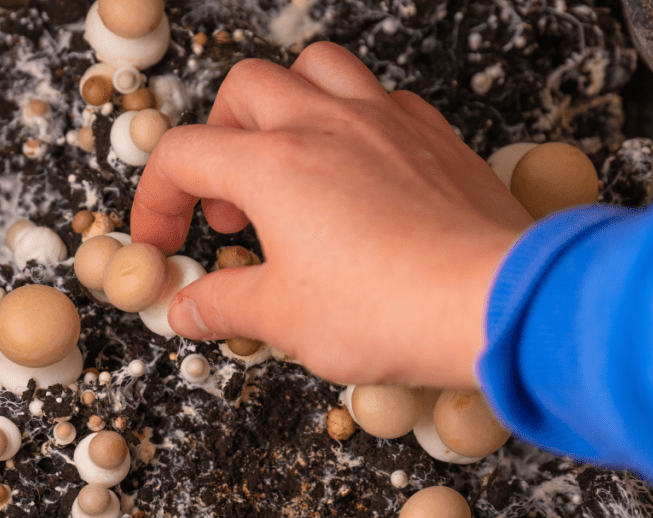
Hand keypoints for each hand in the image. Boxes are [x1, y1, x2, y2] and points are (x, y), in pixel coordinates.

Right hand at [130, 42, 532, 387]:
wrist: (496, 303)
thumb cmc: (390, 307)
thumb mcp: (283, 317)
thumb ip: (223, 304)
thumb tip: (189, 307)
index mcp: (273, 165)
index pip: (182, 155)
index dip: (156, 200)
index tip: (164, 241)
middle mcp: (325, 125)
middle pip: (243, 88)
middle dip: (217, 138)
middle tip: (226, 203)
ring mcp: (385, 122)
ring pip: (316, 66)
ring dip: (285, 103)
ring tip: (284, 159)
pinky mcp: (433, 137)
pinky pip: (382, 97)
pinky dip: (353, 119)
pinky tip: (355, 168)